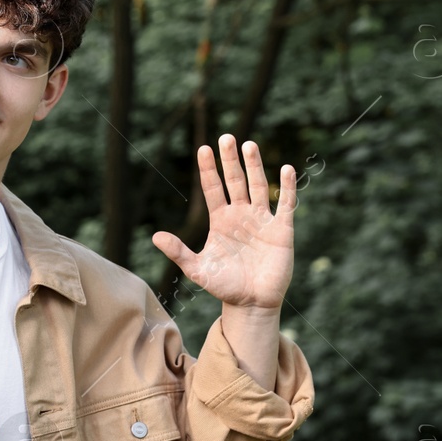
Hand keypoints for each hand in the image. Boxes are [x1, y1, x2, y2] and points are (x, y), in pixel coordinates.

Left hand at [151, 134, 295, 309]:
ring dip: (255, 166)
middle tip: (227, 137)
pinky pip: (285, 204)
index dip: (208, 169)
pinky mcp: (281, 230)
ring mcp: (262, 220)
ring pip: (258, 186)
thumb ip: (178, 252)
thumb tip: (155, 237)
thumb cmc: (225, 286)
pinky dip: (286, 187)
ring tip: (249, 146)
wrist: (252, 303)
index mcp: (220, 221)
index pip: (213, 188)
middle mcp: (241, 215)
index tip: (203, 148)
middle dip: (230, 160)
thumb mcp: (197, 269)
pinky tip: (286, 169)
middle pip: (235, 181)